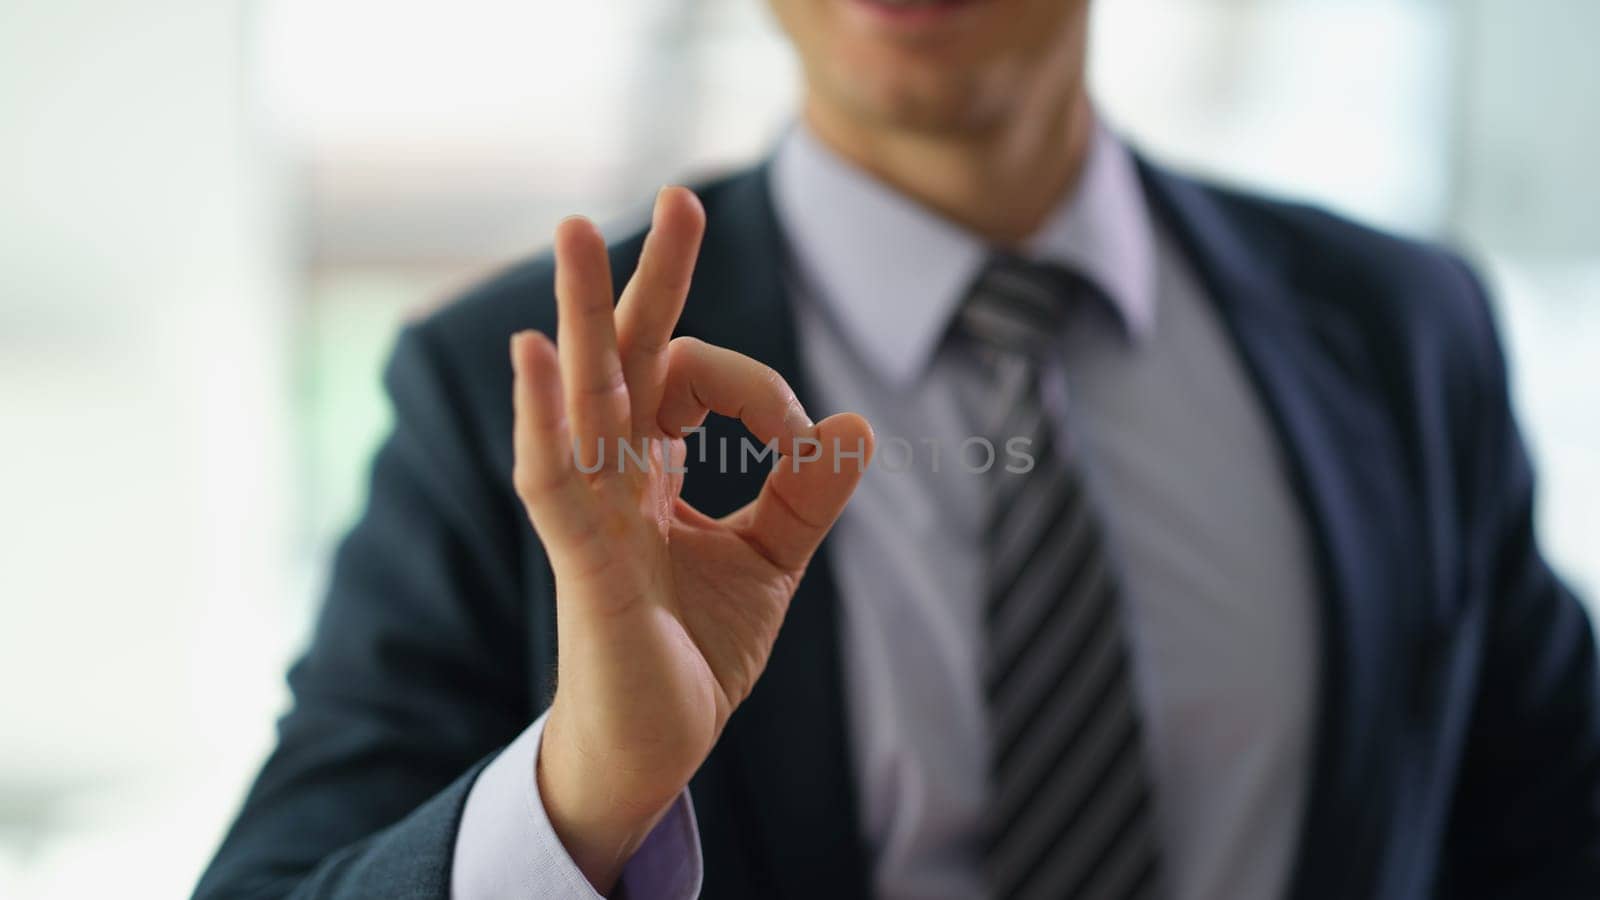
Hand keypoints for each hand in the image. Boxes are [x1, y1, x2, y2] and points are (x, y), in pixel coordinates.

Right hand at [510, 187, 874, 890]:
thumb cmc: (693, 651)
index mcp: (648, 466)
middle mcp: (611, 475)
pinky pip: (554, 480)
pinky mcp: (582, 566)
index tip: (803, 436)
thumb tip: (860, 425)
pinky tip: (538, 352)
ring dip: (581, 313)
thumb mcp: (771, 562)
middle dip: (649, 276)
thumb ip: (808, 494)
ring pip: (581, 397)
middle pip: (623, 354)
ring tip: (576, 232)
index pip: (691, 377)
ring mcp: (589, 515)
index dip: (756, 385)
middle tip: (677, 196)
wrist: (653, 747)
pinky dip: (544, 416)